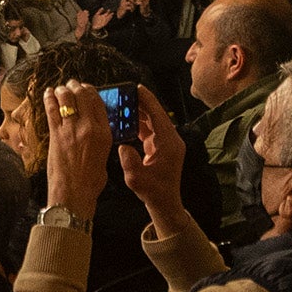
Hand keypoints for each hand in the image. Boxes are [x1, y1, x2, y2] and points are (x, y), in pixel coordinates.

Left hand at [43, 80, 113, 220]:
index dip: (90, 90)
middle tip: (71, 84)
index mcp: (104, 133)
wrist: (74, 194)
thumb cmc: (90, 181)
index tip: (85, 87)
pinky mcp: (56, 134)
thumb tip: (93, 127)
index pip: (98, 102)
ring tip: (60, 89)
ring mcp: (71, 130)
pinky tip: (48, 94)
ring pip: (66, 98)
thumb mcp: (104, 156)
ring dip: (62, 90)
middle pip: (83, 95)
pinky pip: (51, 109)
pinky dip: (49, 98)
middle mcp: (89, 128)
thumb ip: (100, 138)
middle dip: (76, 86)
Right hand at [119, 85, 187, 218]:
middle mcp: (170, 140)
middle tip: (124, 93)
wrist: (164, 203)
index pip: (158, 116)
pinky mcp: (161, 147)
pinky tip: (126, 119)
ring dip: (139, 112)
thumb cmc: (153, 193)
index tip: (137, 87)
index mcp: (169, 144)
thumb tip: (122, 146)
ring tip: (123, 103)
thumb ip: (129, 162)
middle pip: (156, 115)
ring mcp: (166, 143)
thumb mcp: (137, 180)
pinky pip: (149, 129)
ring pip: (152, 121)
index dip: (148, 100)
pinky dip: (139, 123)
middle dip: (141, 103)